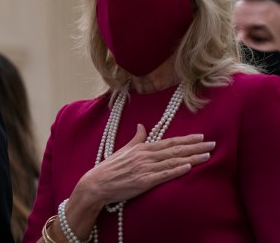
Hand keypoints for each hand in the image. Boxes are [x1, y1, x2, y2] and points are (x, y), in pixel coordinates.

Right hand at [63, 124, 214, 239]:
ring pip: (172, 161)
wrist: (97, 183)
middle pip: (175, 150)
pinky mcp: (143, 181)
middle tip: (212, 144)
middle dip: (195, 147)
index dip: (186, 139)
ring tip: (207, 155)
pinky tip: (188, 167)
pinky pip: (163, 175)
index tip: (201, 136)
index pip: (168, 142)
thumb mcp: (123, 150)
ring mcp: (145, 168)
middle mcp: (145, 156)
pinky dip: (176, 170)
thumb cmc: (110, 168)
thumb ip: (136, 139)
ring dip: (191, 158)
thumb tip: (141, 126)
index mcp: (141, 148)